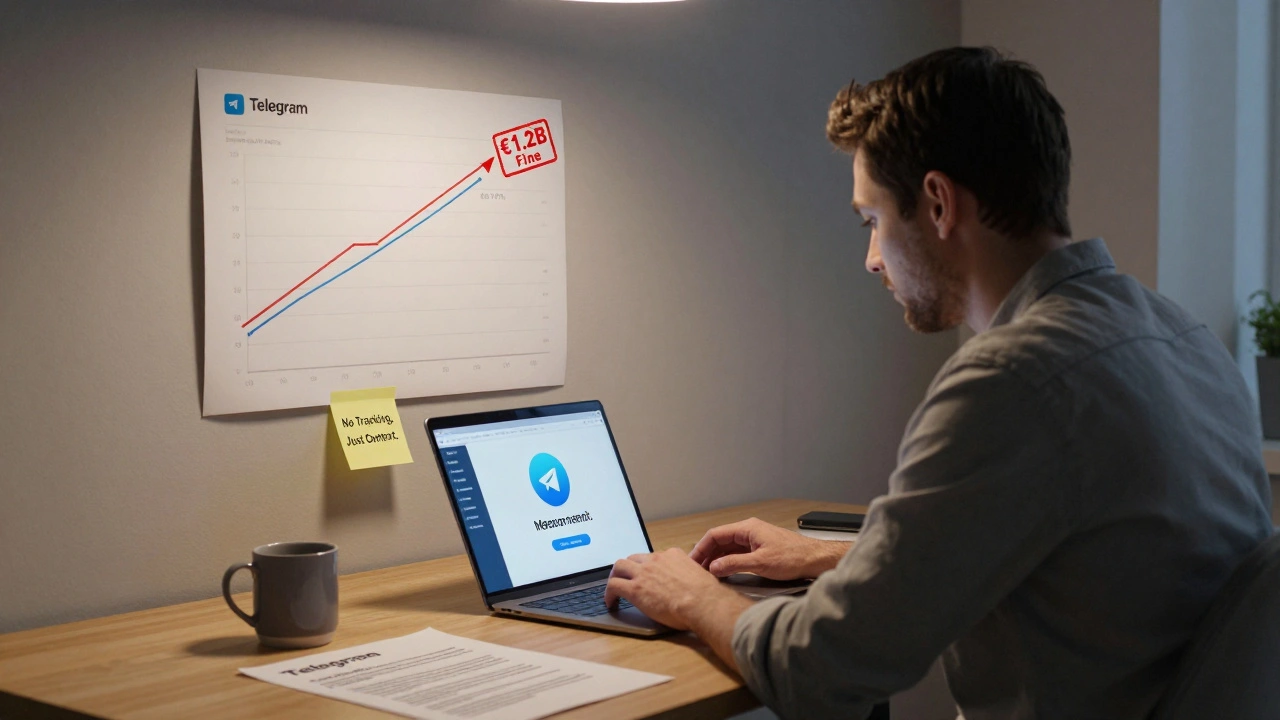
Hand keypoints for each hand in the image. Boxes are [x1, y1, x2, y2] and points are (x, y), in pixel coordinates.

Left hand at [604, 547, 735, 630]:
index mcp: (673, 555)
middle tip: (626, 578)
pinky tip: (611, 602)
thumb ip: (689, 574)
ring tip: (614, 588)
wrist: (702, 602)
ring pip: (619, 566)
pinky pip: (614, 585)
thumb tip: (690, 583)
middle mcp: (656, 559)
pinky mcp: (635, 588)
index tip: (647, 575)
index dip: (648, 567)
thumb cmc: (705, 595)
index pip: (654, 557)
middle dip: (628, 568)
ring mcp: (644, 572)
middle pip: (633, 558)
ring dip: (615, 576)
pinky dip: (609, 593)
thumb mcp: (699, 576)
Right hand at [689, 517, 848, 579]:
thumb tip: (713, 567)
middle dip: (707, 555)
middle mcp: (749, 531)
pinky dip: (728, 562)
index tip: (692, 561)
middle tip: (696, 570)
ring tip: (707, 573)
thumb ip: (733, 564)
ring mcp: (755, 540)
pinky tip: (724, 573)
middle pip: (720, 541)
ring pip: (729, 548)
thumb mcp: (760, 563)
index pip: (715, 534)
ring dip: (717, 559)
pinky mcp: (761, 549)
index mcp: (747, 528)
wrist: (815, 559)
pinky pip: (738, 553)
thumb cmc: (793, 557)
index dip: (701, 548)